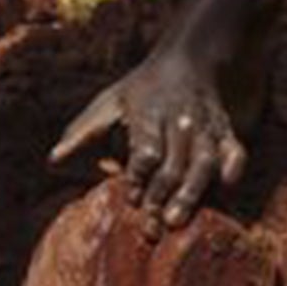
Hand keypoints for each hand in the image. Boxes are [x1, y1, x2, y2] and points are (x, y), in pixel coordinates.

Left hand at [50, 44, 247, 232]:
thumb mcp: (107, 104)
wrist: (189, 60)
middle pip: (173, 161)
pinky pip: (234, 150)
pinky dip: (232, 167)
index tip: (131, 198)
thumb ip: (83, 134)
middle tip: (154, 225)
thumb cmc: (139, 91)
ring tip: (178, 220)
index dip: (139, 174)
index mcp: (147, 113)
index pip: (145, 148)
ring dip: (192, 191)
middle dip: (162, 193)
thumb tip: (52, 161)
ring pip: (203, 161)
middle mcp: (179, 120)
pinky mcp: (225, 132)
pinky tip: (227, 187)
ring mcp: (205, 127)